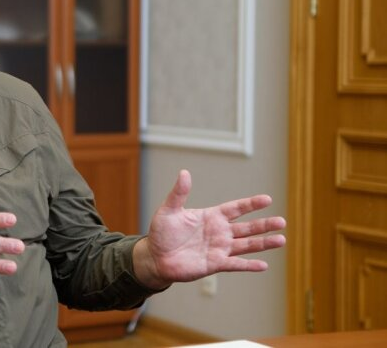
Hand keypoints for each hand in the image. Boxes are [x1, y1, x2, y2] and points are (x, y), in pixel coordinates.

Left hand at [133, 170, 285, 288]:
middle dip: (264, 225)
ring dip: (263, 243)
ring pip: (246, 245)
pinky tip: (263, 265)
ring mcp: (219, 249)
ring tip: (281, 239)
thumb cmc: (162, 233)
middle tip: (282, 221)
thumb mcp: (169, 210)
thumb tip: (184, 172)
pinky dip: (248, 265)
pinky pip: (235, 264)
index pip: (236, 208)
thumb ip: (179, 193)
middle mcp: (219, 232)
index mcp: (211, 217)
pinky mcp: (215, 264)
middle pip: (247, 227)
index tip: (267, 199)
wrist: (156, 257)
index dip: (251, 204)